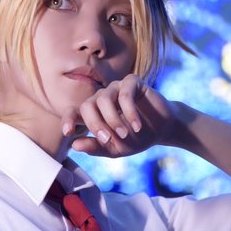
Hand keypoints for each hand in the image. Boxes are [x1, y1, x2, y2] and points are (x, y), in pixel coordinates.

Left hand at [62, 74, 176, 157]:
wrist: (162, 129)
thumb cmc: (136, 138)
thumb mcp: (115, 148)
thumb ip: (95, 147)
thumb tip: (74, 146)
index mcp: (94, 114)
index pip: (73, 112)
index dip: (68, 120)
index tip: (68, 132)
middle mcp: (101, 98)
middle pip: (87, 106)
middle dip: (95, 124)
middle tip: (106, 139)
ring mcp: (116, 88)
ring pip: (103, 99)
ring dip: (113, 120)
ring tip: (126, 134)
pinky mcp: (132, 82)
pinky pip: (124, 94)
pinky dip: (129, 112)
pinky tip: (137, 126)